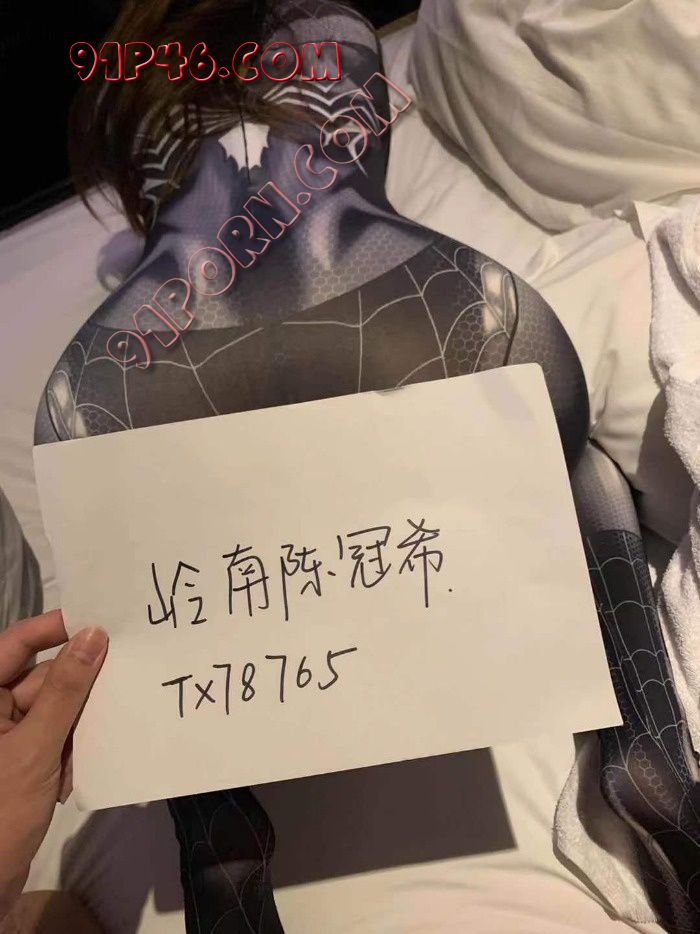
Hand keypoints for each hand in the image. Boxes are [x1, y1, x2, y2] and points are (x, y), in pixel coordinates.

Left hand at [0, 610, 107, 919]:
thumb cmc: (0, 812)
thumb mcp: (36, 748)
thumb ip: (66, 690)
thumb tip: (95, 635)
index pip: (17, 643)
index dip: (55, 628)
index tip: (101, 621)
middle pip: (41, 676)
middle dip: (76, 690)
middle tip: (120, 684)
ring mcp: (4, 738)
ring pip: (53, 708)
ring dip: (74, 727)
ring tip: (82, 751)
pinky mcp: (17, 763)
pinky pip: (52, 737)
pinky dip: (68, 750)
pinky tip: (70, 777)